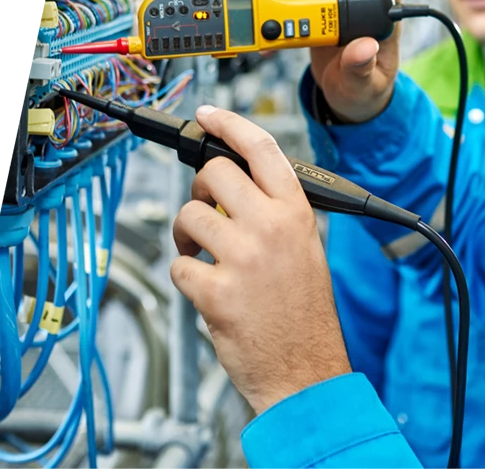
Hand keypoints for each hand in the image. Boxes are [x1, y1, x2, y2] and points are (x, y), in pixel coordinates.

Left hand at [170, 106, 350, 414]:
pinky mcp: (216, 292)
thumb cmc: (303, 309)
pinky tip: (207, 287)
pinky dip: (186, 275)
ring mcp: (243, 258)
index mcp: (297, 211)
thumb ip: (274, 210)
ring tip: (204, 254)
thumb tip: (231, 181)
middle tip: (204, 209)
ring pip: (189, 215)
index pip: (262, 148)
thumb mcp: (306, 245)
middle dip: (199, 188)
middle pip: (214, 173)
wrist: (305, 369)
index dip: (231, 124)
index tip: (209, 115)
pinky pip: (178, 265)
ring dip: (187, 234)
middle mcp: (271, 226)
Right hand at [263, 0, 402, 123]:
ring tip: (263, 8)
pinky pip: (292, 0)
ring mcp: (335, 2)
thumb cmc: (367, 86)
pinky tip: (266, 35)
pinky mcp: (313, 10)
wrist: (350, 96)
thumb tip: (365, 47)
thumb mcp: (368, 86)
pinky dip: (274, 13)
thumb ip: (364, 68)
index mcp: (384, 13)